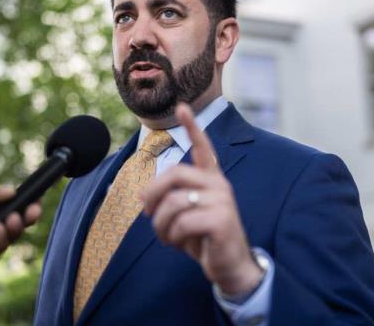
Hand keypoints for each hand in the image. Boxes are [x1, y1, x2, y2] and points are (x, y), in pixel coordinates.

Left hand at [142, 103, 262, 295]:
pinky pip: (182, 222)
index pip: (203, 147)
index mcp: (211, 180)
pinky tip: (181, 245)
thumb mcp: (185, 214)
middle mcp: (219, 185)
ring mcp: (222, 201)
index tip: (181, 107)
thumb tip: (143, 195)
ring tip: (167, 238)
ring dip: (161, 226)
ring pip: (173, 203)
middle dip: (152, 194)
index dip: (192, 127)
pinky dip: (173, 238)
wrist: (230, 267)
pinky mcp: (222, 219)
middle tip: (147, 213)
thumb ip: (170, 199)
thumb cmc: (204, 238)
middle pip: (175, 175)